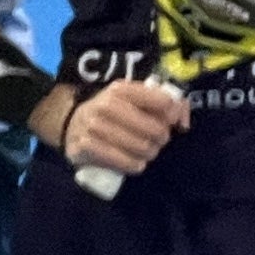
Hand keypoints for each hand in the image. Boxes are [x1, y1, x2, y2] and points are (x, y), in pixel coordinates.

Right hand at [60, 77, 188, 174]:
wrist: (72, 123)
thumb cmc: (113, 112)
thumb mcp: (135, 99)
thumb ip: (167, 104)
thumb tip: (183, 123)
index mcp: (120, 89)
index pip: (163, 102)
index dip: (173, 114)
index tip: (170, 121)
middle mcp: (105, 105)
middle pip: (155, 129)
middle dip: (162, 138)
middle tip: (157, 140)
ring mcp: (93, 127)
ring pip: (142, 148)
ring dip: (149, 153)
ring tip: (146, 151)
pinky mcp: (85, 148)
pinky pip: (124, 162)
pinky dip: (134, 165)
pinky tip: (135, 162)